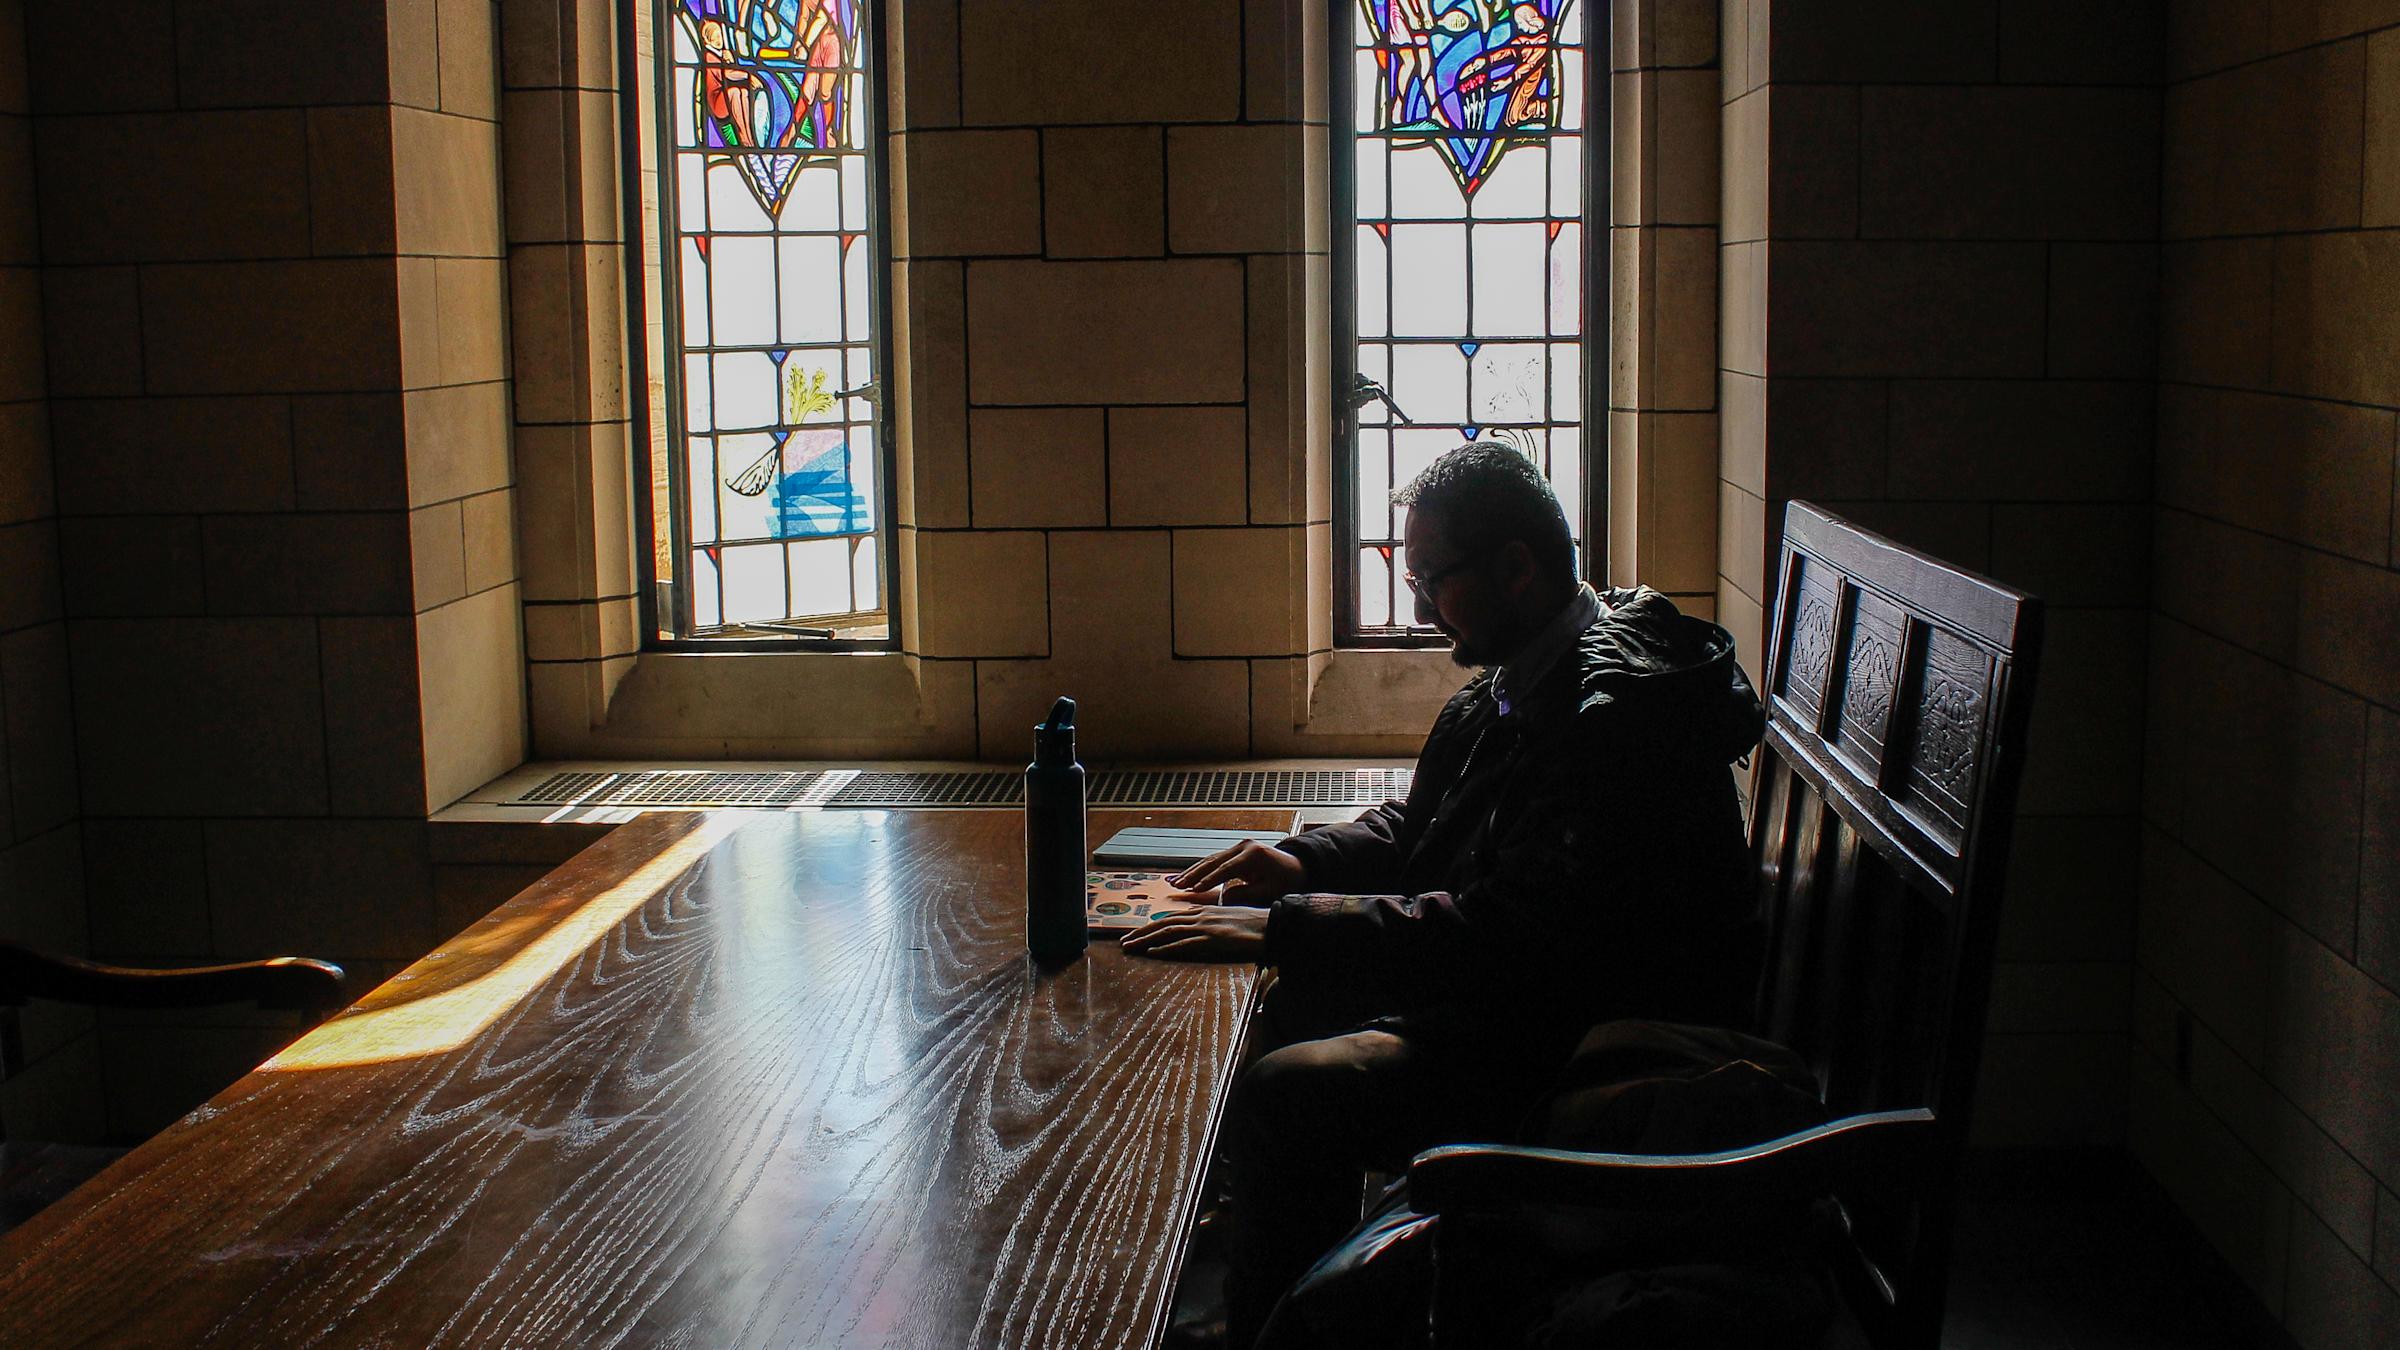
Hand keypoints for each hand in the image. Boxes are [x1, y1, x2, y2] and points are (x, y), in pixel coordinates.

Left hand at [1120, 906, 1269, 962]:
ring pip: (1168, 931)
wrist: (1272, 925)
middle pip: (1164, 923)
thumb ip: (1213, 924)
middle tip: (1123, 941)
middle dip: (1141, 932)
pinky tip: (1152, 952)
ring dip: (1145, 940)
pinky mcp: (1212, 939)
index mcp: (1204, 911)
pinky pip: (1184, 944)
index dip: (1152, 925)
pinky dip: (1166, 947)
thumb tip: (1201, 933)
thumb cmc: (1254, 925)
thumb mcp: (1229, 920)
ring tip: (1129, 947)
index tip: (1137, 933)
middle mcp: (1201, 916)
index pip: (1172, 918)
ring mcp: (1206, 927)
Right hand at [1172, 840, 1305, 904]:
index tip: (1194, 890)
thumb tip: (1222, 899)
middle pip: (1214, 861)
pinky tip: (1187, 877)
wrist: (1296, 868)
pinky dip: (1200, 870)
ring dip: (1193, 871)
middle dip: (1194, 874)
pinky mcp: (1236, 852)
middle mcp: (1244, 846)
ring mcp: (1239, 847)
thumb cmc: (1286, 881)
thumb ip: (1245, 895)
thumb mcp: (1268, 891)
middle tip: (1177, 885)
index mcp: (1253, 854)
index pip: (1226, 869)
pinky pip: (1215, 861)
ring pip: (1211, 859)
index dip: (1209, 880)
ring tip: (1175, 882)